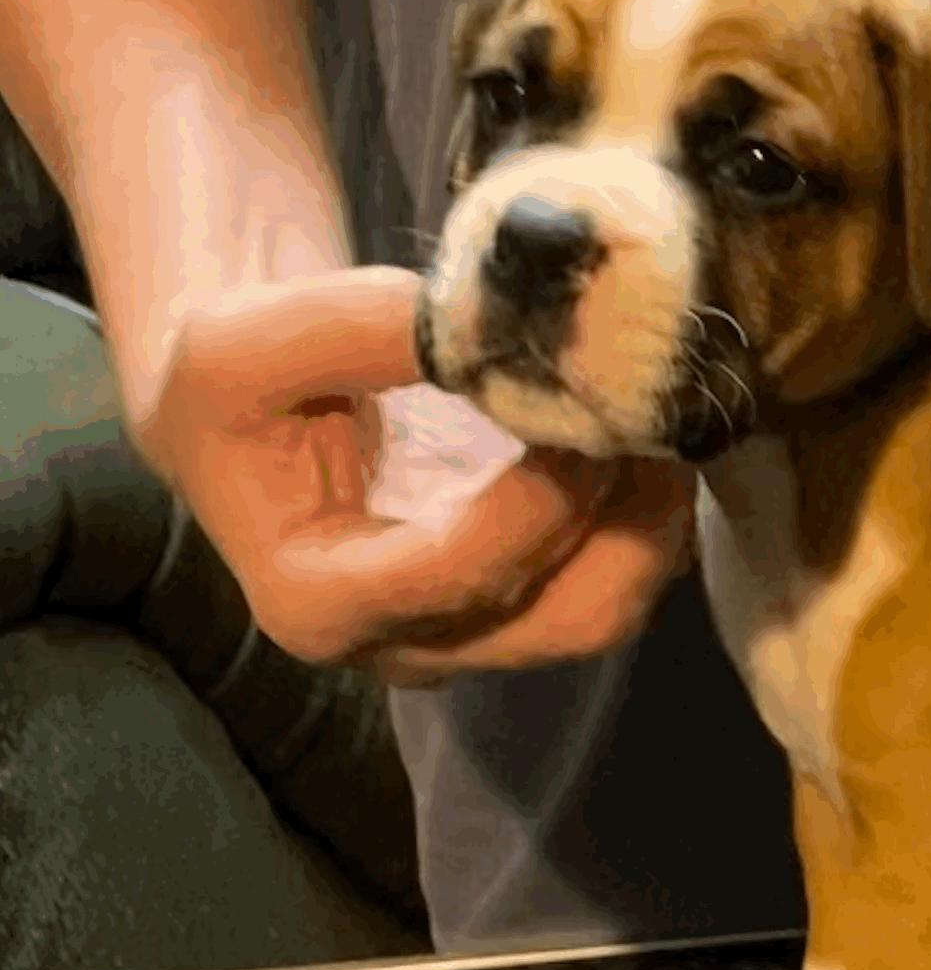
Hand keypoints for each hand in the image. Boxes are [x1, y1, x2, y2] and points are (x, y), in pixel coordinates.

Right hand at [141, 267, 694, 684]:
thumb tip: (486, 324)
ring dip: (655, 516)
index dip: (541, 498)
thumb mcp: (247, 344)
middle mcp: (405, 645)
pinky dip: (651, 515)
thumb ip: (357, 330)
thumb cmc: (233, 387)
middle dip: (626, 514)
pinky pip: (619, 579)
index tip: (580, 405)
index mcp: (317, 604)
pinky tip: (648, 435)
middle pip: (565, 618)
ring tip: (659, 414)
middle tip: (645, 408)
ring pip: (610, 609)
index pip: (462, 574)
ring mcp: (474, 637)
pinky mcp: (525, 604)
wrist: (250, 416)